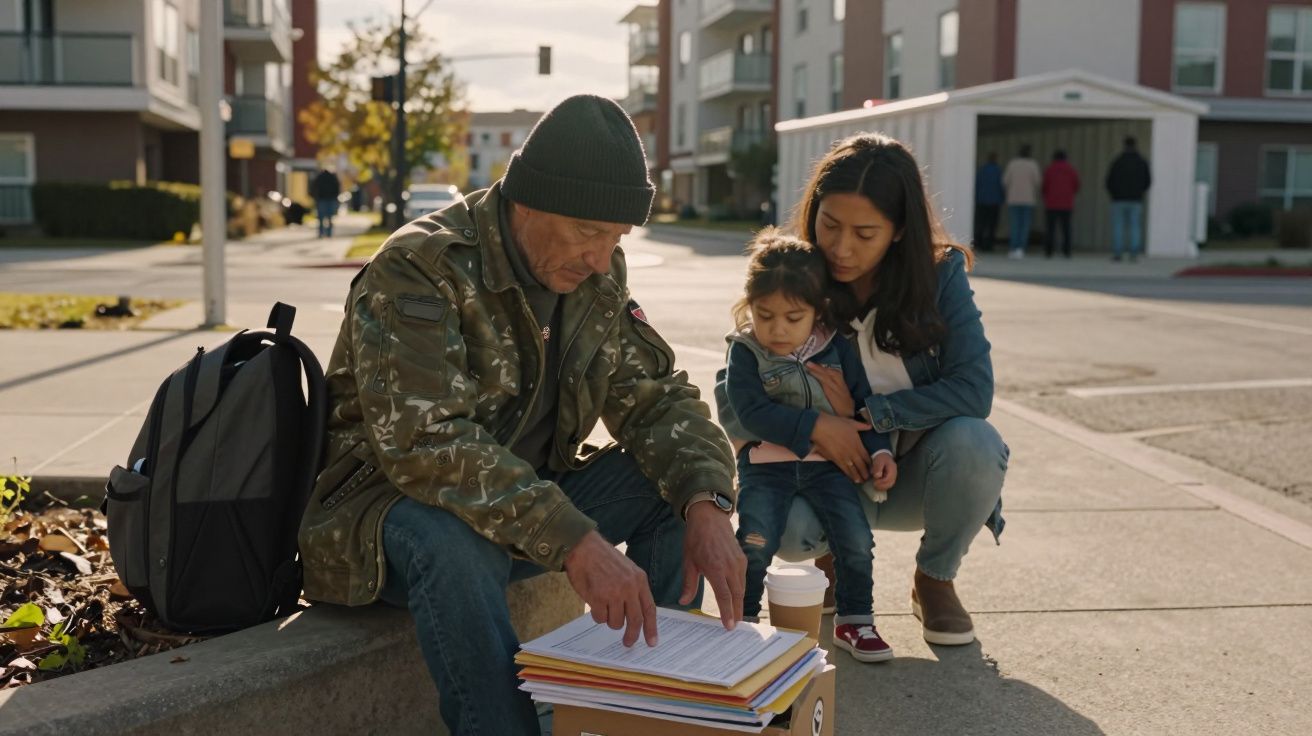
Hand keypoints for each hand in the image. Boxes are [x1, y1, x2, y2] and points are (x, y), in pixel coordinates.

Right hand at [564, 531, 657, 646]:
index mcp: (639, 579)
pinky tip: (593, 601)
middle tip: (628, 643)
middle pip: (635, 620)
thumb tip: (636, 614)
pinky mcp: (598, 598)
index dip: (651, 627)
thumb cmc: (603, 558)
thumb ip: (633, 589)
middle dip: (632, 635)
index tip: (652, 642)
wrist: (583, 547)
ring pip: (615, 622)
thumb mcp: (627, 569)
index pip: (649, 608)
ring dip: (609, 619)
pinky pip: (600, 618)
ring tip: (603, 604)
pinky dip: (597, 614)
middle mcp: (629, 587)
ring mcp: (614, 593)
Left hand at [679, 502, 745, 629]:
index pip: (724, 597)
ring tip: (736, 614)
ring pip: (742, 587)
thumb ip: (689, 584)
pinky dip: (740, 589)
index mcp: (716, 569)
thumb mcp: (689, 562)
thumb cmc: (696, 539)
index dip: (727, 613)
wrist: (709, 518)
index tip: (729, 626)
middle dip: (737, 612)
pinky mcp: (742, 558)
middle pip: (737, 595)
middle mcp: (730, 567)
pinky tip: (736, 596)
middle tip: (735, 625)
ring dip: (740, 602)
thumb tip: (684, 602)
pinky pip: (743, 578)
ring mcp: (738, 562)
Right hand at [806, 363, 855, 418]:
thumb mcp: (829, 413)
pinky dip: (832, 371)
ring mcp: (844, 388)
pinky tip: (826, 369)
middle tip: (808, 363)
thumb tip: (809, 395)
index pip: (825, 381)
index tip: (807, 370)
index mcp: (835, 396)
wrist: (852, 418)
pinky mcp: (846, 388)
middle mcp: (840, 390)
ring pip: (835, 374)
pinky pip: (839, 376)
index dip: (817, 374)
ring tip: (815, 365)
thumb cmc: (838, 417)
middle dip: (819, 369)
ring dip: (825, 368)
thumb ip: (820, 404)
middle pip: (829, 376)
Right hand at [811, 413, 872, 481]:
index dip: (870, 463)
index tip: (872, 468)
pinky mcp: (835, 460)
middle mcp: (852, 452)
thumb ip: (861, 426)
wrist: (821, 428)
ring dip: (858, 476)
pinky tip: (851, 478)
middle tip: (868, 478)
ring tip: (860, 481)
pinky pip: (844, 469)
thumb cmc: (836, 424)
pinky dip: (848, 474)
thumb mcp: (851, 423)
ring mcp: (844, 457)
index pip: (866, 456)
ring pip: (853, 469)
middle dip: (865, 472)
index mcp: (857, 444)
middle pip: (861, 465)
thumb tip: (870, 426)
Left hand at [872, 452, 897, 491]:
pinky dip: (883, 487)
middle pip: (890, 483)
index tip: (874, 483)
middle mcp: (894, 474)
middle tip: (875, 486)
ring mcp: (893, 476)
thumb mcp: (879, 461)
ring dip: (883, 487)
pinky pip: (888, 484)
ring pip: (890, 485)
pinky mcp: (891, 478)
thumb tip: (877, 476)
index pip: (889, 478)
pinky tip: (878, 486)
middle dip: (882, 486)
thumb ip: (878, 468)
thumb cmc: (881, 458)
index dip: (882, 482)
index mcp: (892, 469)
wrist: (884, 456)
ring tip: (876, 487)